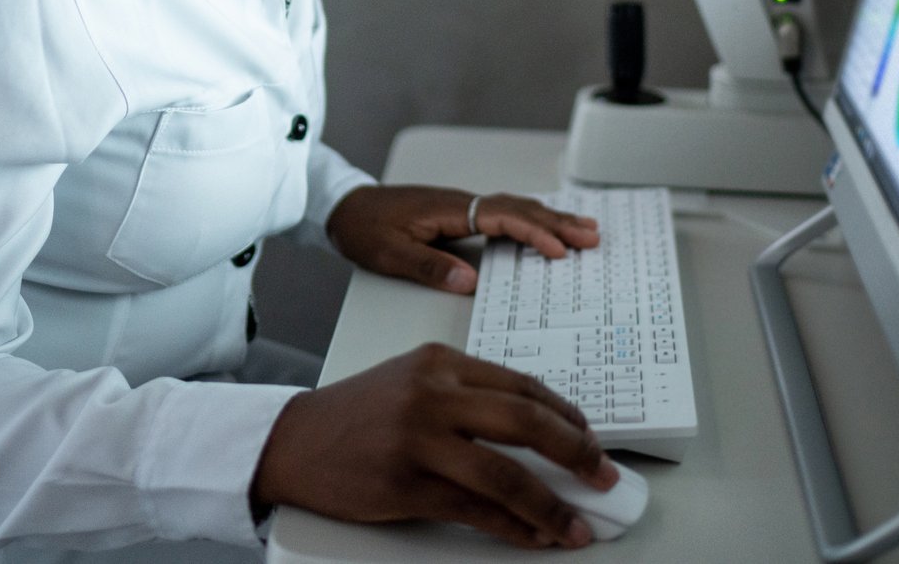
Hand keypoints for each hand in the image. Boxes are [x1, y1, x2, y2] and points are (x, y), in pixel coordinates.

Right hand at [251, 342, 618, 547]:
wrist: (293, 441)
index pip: (523, 385)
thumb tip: (537, 434)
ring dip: (550, 505)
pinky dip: (512, 528)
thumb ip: (467, 398)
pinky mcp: (406, 484)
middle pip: (525, 421)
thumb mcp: (413, 383)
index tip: (592, 440)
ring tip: (576, 525)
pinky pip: (474, 510)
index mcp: (442, 361)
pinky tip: (533, 537)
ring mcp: (419, 439)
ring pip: (505, 473)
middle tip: (605, 476)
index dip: (567, 416)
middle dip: (576, 452)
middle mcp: (433, 393)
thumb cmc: (356, 414)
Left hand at [325, 185, 599, 293]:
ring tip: (583, 229)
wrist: (343, 207)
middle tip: (591, 237)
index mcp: (449, 210)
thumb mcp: (389, 254)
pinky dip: (531, 219)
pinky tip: (544, 226)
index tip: (559, 250)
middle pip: (519, 208)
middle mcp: (461, 203)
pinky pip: (505, 213)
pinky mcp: (459, 213)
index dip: (533, 233)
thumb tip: (470, 280)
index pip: (502, 217)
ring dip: (549, 218)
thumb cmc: (363, 228)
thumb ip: (429, 266)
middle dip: (557, 222)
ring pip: (515, 208)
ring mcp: (462, 206)